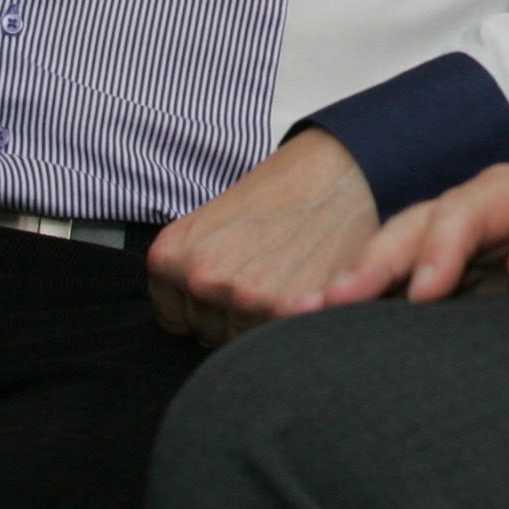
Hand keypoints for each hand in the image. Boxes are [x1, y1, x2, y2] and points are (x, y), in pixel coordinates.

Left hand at [145, 128, 377, 344]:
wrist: (338, 167)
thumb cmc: (279, 191)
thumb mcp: (212, 221)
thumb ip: (192, 267)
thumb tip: (192, 322)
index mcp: (169, 256)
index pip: (174, 320)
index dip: (208, 306)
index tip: (235, 280)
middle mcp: (201, 278)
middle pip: (209, 334)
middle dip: (236, 315)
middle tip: (269, 272)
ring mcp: (243, 297)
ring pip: (244, 341)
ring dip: (264, 323)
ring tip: (289, 278)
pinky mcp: (286, 311)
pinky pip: (277, 341)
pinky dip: (292, 324)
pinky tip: (306, 290)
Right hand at [301, 163, 508, 310]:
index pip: (465, 211)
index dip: (441, 248)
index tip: (426, 292)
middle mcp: (470, 214)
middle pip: (413, 228)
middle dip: (373, 262)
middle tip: (335, 303)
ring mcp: (450, 247)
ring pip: (393, 256)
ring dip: (353, 284)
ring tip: (305, 316)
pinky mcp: (443, 282)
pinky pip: (396, 288)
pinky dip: (362, 307)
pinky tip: (323, 334)